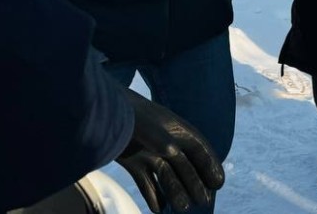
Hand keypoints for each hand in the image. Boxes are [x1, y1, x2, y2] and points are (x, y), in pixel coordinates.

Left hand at [117, 91, 224, 212]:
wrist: (98, 112)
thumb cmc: (124, 113)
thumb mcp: (142, 123)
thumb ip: (157, 137)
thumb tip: (172, 152)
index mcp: (173, 128)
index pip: (198, 148)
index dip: (210, 164)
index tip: (218, 183)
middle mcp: (164, 140)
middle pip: (185, 165)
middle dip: (196, 183)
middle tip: (204, 201)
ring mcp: (148, 151)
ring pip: (166, 175)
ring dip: (176, 191)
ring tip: (182, 208)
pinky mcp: (132, 160)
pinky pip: (146, 181)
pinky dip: (152, 194)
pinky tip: (158, 208)